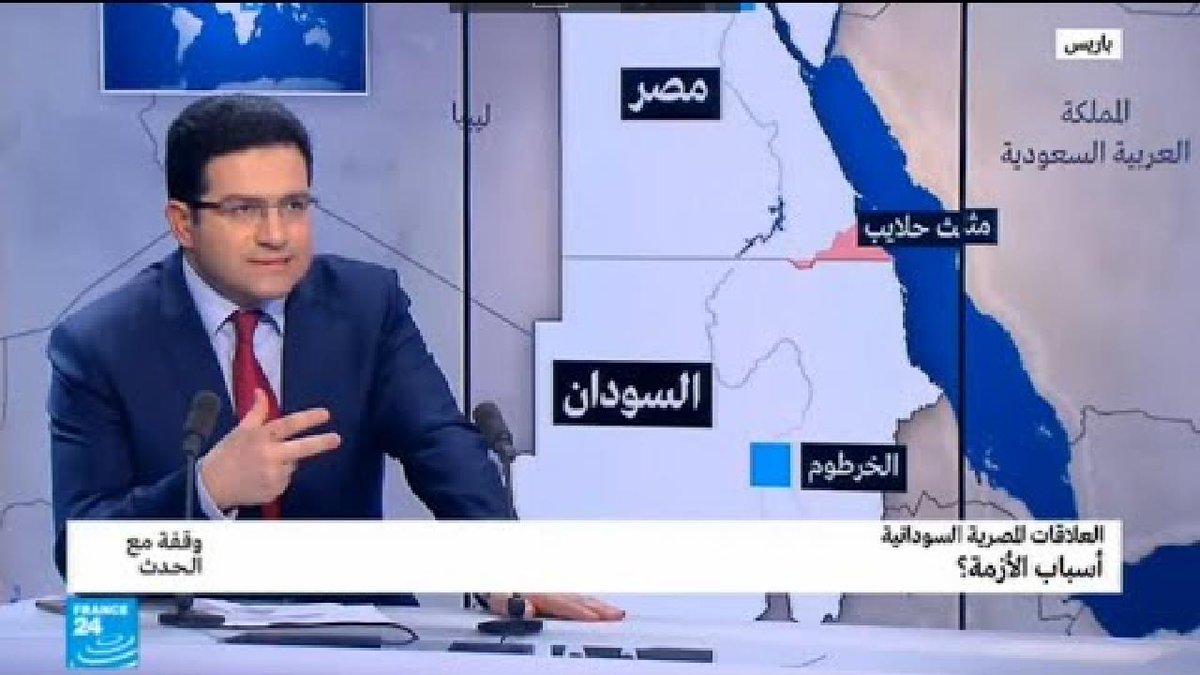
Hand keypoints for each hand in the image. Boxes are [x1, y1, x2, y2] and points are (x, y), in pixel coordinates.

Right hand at [200, 389, 340, 508]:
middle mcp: (269, 456)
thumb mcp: (240, 430)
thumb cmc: (226, 455)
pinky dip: (279, 476)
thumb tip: (261, 392)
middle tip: (337, 439)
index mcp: (260, 438)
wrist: (212, 486)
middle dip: (321, 443)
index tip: (325, 414)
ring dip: (287, 461)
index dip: (308, 419)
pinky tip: (262, 476)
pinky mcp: (275, 490)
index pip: (289, 424)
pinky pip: (286, 480)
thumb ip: (256, 412)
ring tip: (263, 464)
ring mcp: (273, 475)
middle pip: (301, 448)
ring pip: (293, 465)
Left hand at [486, 593, 624, 621]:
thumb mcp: (497, 596)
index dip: (578, 611)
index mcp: (537, 589)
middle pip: (577, 598)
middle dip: (598, 608)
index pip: (561, 602)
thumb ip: (511, 604)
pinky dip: (591, 598)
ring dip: (599, 604)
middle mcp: (549, 585)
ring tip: (617, 612)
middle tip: (617, 616)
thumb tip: (528, 610)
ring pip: (580, 594)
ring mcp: (555, 583)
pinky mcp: (557, 584)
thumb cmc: (500, 583)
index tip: (594, 618)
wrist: (499, 559)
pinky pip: (577, 592)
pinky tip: (600, 604)